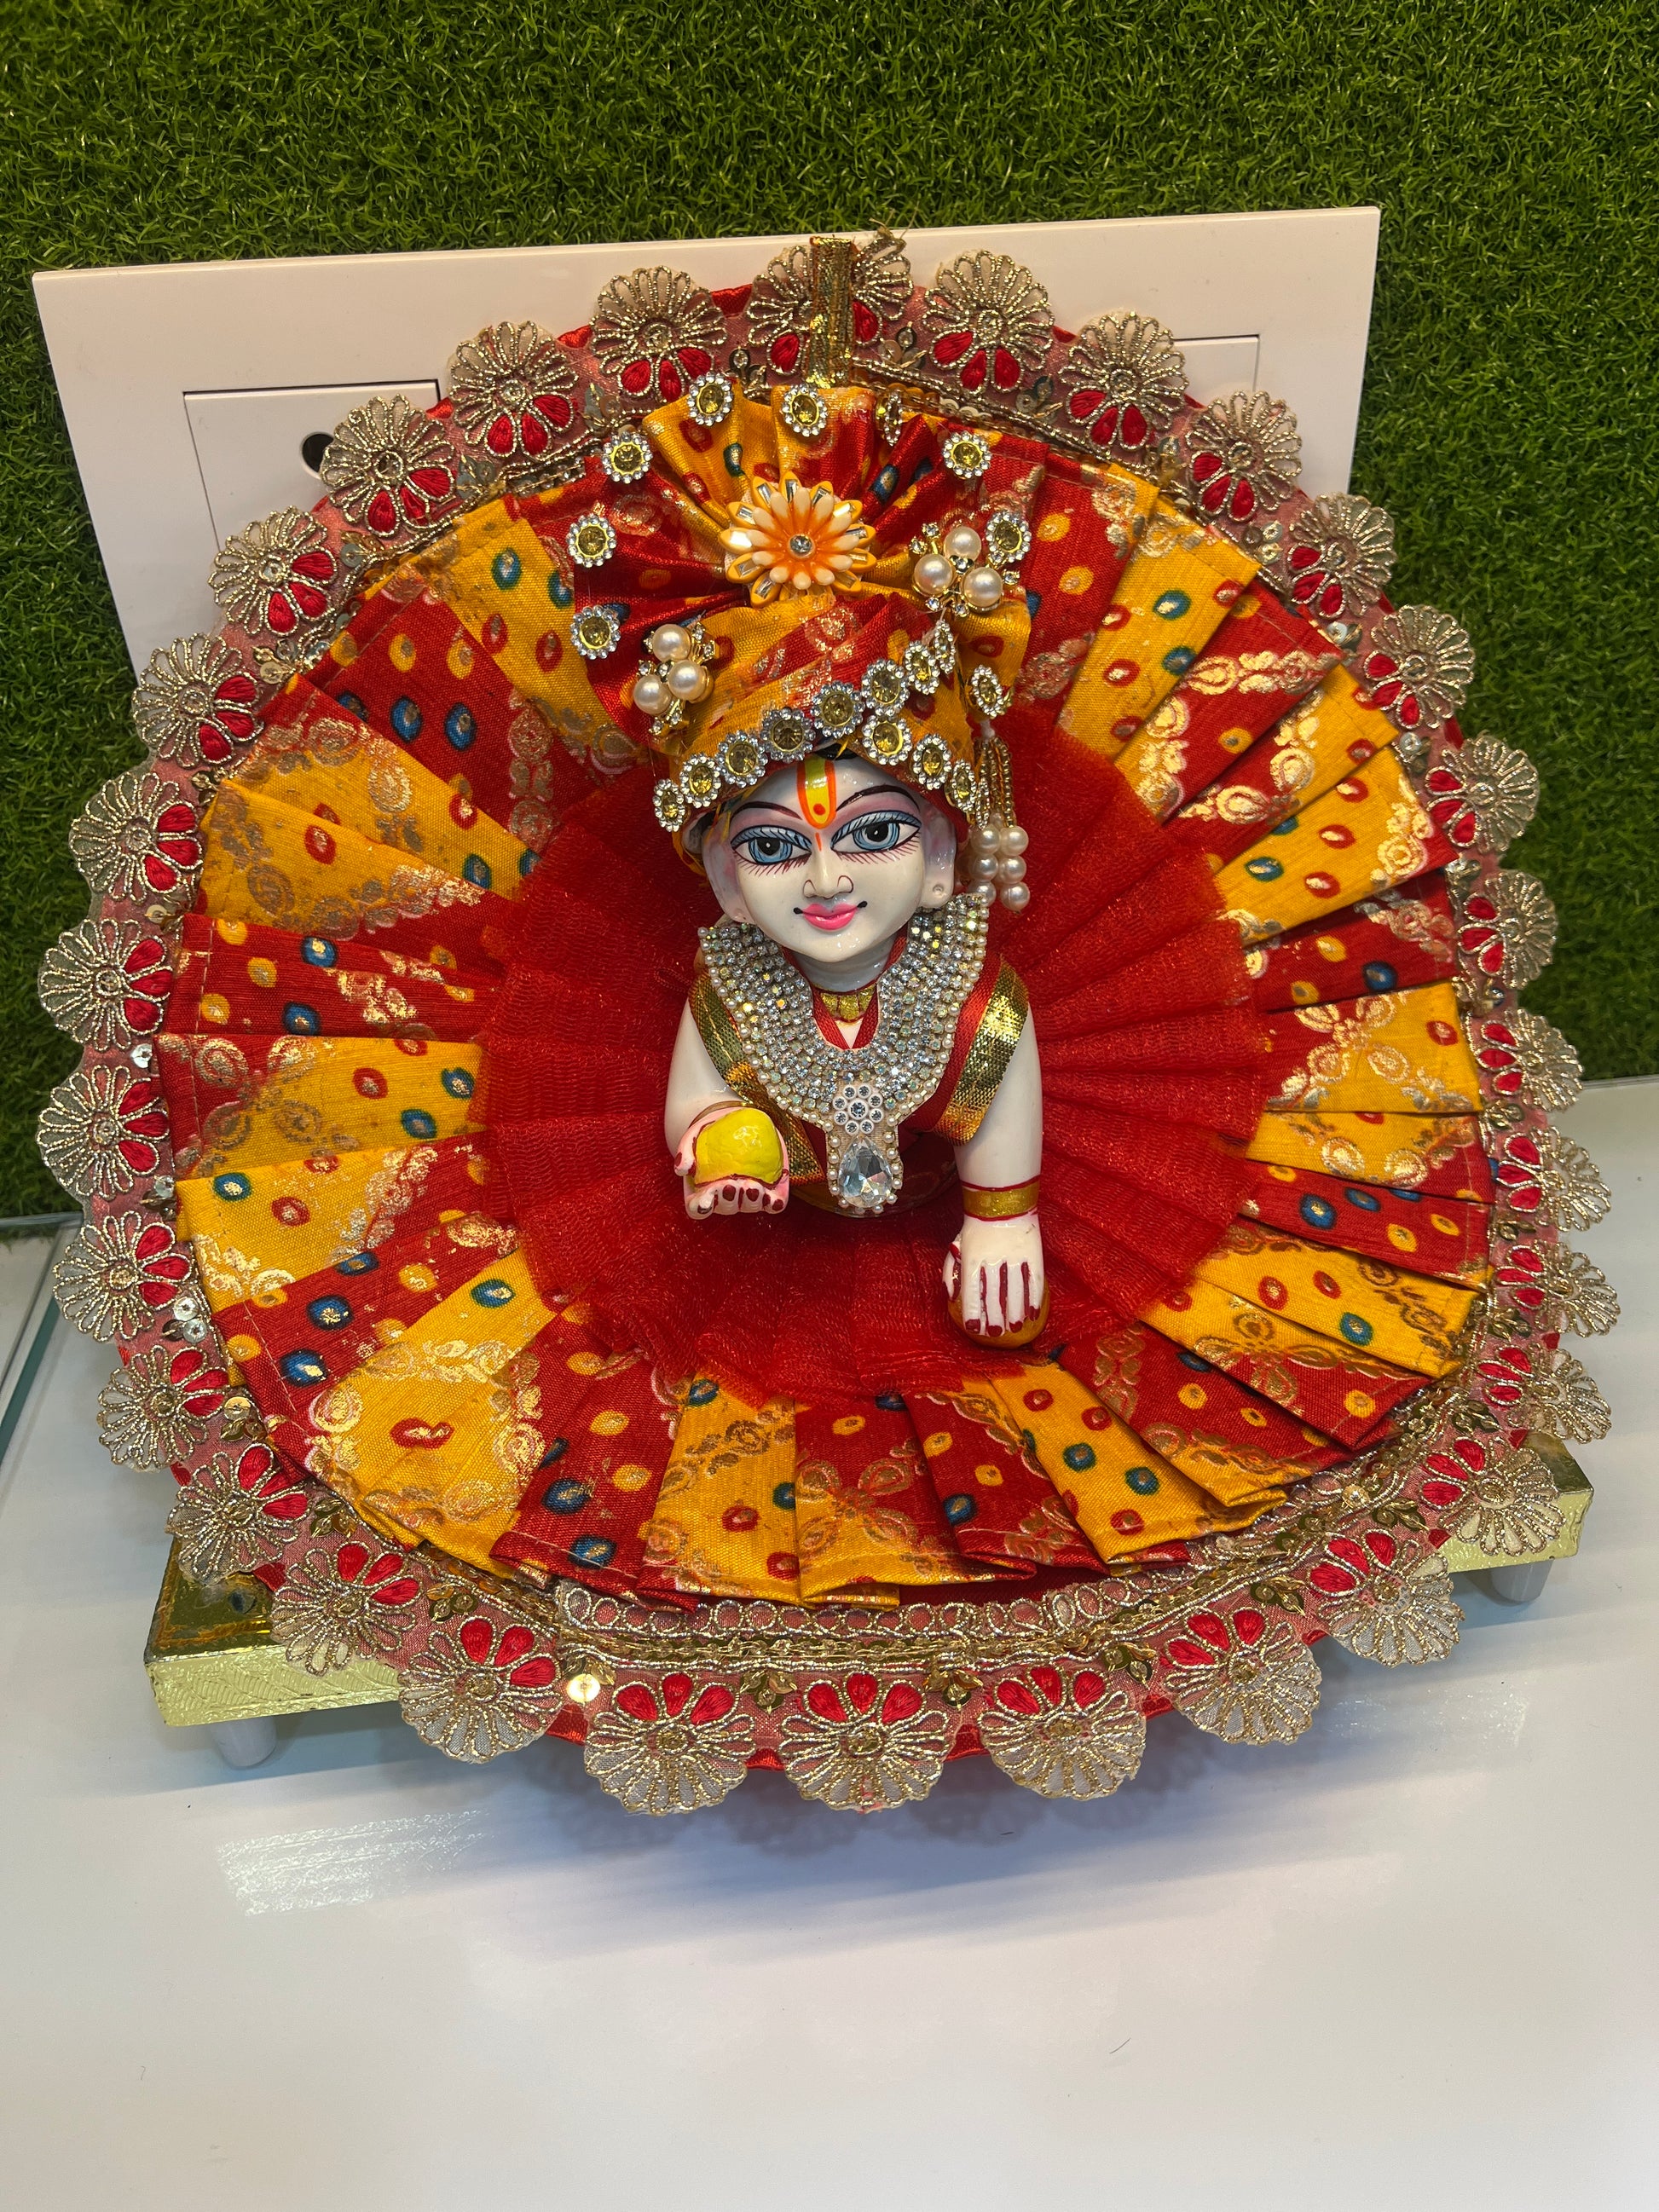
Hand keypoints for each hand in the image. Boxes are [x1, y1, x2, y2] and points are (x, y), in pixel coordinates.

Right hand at [673, 1105, 789, 1219]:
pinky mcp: (770, 1190)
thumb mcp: (692, 1136)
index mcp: (703, 1193)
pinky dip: (774, 1203)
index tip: (706, 1198)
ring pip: (750, 1207)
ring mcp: (748, 1197)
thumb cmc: (708, 1132)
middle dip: (729, 1201)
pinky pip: (773, 1203)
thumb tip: (683, 1170)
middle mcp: (726, 1199)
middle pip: (727, 1208)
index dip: (701, 1208)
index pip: (698, 1209)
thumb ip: (685, 1151)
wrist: (734, 1121)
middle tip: (732, 1185)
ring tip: (753, 1187)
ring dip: (752, 1202)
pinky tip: (774, 1197)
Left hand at [944, 1213, 1044, 1336]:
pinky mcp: (1032, 1253)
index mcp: (971, 1257)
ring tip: (1015, 1326)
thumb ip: (950, 1271)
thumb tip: (950, 1297)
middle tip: (996, 1333)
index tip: (974, 1328)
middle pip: (994, 1294)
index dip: (973, 1310)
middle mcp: (992, 1259)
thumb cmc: (975, 1228)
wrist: (1001, 1201)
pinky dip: (1034, 1297)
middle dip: (994, 1316)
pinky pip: (1034, 1279)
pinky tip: (1033, 1312)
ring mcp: (1014, 1256)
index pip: (972, 1290)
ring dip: (1015, 1311)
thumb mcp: (956, 1245)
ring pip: (1015, 1289)